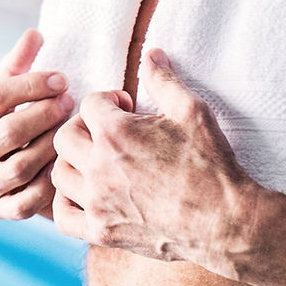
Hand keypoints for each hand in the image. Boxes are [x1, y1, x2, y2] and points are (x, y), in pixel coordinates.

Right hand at [0, 28, 74, 220]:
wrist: (2, 162)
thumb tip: (34, 34)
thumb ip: (18, 61)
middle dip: (46, 112)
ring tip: (71, 126)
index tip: (62, 78)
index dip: (32, 84)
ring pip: (23, 165)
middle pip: (10, 130)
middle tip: (71, 100)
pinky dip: (50, 181)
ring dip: (53, 143)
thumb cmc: (6, 115)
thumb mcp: (6, 87)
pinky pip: (29, 200)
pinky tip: (65, 159)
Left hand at [49, 48, 259, 276]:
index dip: (108, 101)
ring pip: (59, 174)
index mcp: (116, 133)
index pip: (90, 104)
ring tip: (97, 162)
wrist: (226, 223)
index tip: (127, 109)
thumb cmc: (212, 166)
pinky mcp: (101, 232)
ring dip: (74, 163)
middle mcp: (99, 167)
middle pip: (64, 137)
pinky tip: (86, 195)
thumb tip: (151, 53)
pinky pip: (62, 216)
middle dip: (83, 128)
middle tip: (107, 134)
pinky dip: (66, 204)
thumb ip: (164, 81)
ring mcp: (97, 202)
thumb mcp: (193, 113)